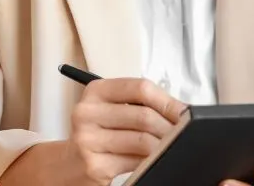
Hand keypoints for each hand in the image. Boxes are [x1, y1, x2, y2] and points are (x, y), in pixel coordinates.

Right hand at [65, 77, 185, 184]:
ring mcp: (88, 140)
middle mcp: (87, 112)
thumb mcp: (112, 111)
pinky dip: (151, 161)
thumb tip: (180, 111)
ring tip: (171, 146)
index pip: (139, 88)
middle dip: (171, 126)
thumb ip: (140, 105)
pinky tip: (153, 159)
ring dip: (164, 145)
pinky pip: (135, 162)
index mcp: (95, 91)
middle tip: (184, 133)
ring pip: (142, 140)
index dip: (167, 100)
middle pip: (143, 115)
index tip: (185, 112)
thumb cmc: (98, 134)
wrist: (68, 165)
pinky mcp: (94, 166)